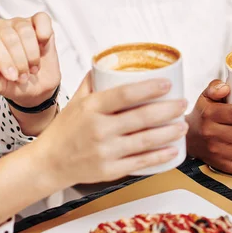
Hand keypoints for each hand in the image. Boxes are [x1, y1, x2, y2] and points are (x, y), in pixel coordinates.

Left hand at [0, 13, 60, 107]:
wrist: (38, 87)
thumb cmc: (14, 83)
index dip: (3, 59)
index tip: (13, 76)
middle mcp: (0, 28)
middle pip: (8, 36)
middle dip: (20, 61)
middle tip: (24, 76)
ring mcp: (19, 23)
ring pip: (25, 30)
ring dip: (32, 54)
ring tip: (33, 67)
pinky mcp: (39, 23)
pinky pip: (42, 19)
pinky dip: (44, 33)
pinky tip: (43, 46)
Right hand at [35, 74, 187, 184]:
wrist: (49, 163)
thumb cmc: (65, 130)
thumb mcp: (76, 102)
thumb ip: (93, 82)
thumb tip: (109, 62)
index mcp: (91, 108)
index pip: (124, 95)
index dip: (148, 88)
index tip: (167, 84)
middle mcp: (99, 129)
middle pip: (141, 118)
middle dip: (168, 110)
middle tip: (182, 104)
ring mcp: (105, 151)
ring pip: (145, 141)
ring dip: (168, 133)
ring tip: (182, 125)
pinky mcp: (110, 170)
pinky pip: (140, 163)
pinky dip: (160, 157)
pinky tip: (173, 151)